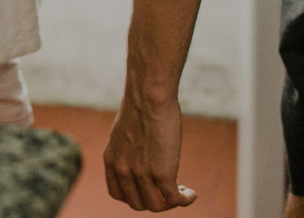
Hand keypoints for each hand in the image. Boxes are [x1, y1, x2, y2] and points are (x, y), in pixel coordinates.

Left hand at [103, 94, 197, 210]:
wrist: (148, 96)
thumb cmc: (141, 106)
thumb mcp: (125, 132)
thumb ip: (128, 149)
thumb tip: (142, 156)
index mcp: (111, 160)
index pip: (118, 194)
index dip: (135, 196)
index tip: (149, 189)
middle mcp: (122, 170)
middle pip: (138, 204)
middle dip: (154, 200)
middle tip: (169, 190)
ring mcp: (141, 174)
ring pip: (156, 206)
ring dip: (170, 203)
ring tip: (181, 190)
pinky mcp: (161, 174)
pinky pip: (174, 200)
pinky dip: (184, 200)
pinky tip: (191, 194)